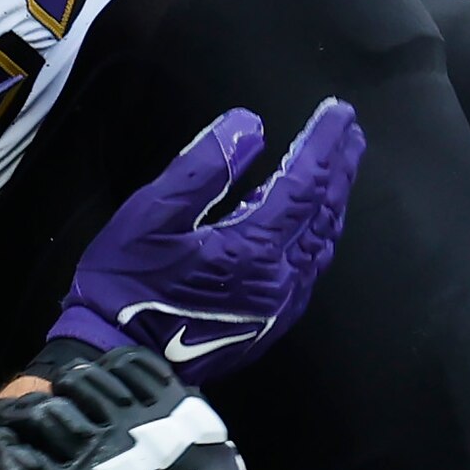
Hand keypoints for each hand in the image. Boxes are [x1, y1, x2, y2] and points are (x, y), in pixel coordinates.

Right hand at [49, 95, 360, 381]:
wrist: (119, 357)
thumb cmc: (126, 283)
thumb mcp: (153, 212)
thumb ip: (205, 166)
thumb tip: (251, 126)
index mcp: (254, 247)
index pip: (305, 181)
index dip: (324, 142)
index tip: (339, 111)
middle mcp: (280, 278)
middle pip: (325, 211)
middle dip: (342, 167)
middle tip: (351, 132)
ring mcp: (280, 305)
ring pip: (323, 242)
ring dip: (335, 200)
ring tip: (340, 167)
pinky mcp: (271, 323)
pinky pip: (312, 269)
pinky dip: (321, 234)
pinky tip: (315, 222)